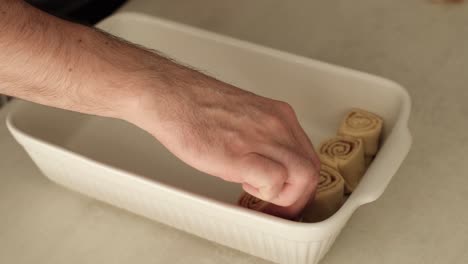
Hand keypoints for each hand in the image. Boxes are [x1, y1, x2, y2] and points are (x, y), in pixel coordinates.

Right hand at [125, 66, 319, 216]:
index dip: (300, 183)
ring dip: (284, 197)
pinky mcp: (240, 154)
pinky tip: (244, 184)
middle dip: (298, 197)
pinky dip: (266, 193)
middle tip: (279, 208)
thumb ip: (263, 142)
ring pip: (302, 177)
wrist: (170, 97)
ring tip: (258, 194)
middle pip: (311, 170)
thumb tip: (268, 169)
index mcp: (279, 116)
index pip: (308, 156)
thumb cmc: (197, 107)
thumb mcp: (245, 120)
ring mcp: (261, 138)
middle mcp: (277, 125)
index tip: (287, 195)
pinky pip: (274, 181)